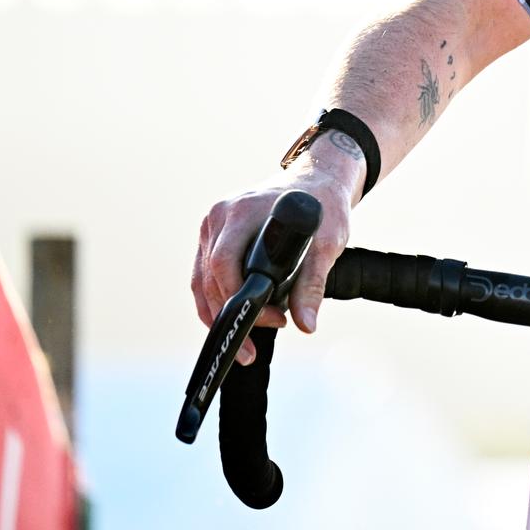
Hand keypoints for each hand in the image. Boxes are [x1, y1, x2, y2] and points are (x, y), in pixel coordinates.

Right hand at [191, 168, 353, 364]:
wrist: (318, 180)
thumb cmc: (323, 205)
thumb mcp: (327, 241)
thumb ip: (313, 283)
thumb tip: (306, 323)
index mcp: (241, 211)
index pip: (223, 264)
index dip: (239, 298)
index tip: (272, 319)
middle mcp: (219, 217)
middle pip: (208, 278)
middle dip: (230, 317)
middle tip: (252, 349)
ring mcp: (212, 227)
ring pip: (201, 282)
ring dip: (219, 316)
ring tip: (246, 346)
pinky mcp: (213, 237)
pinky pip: (204, 277)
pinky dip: (216, 303)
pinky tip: (235, 324)